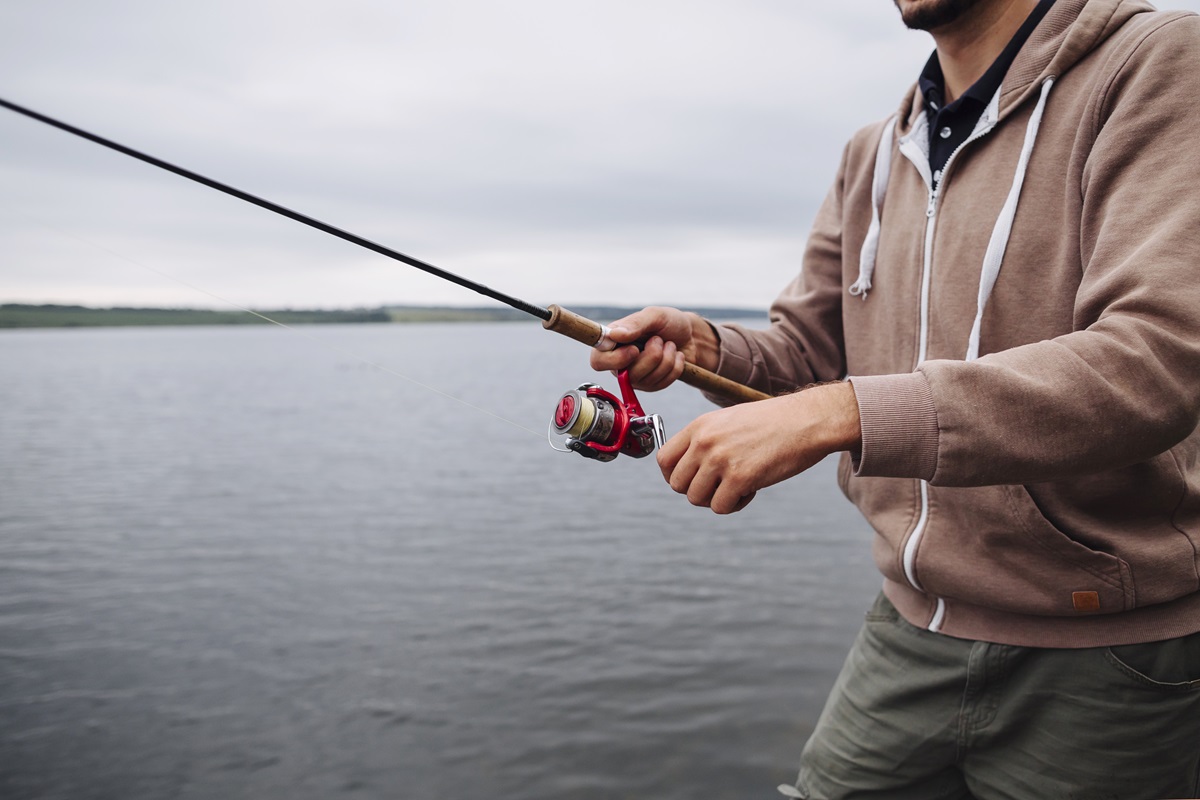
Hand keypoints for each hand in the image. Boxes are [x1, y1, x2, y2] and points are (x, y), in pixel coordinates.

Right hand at [589, 306, 719, 391]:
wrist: (691, 335)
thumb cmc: (669, 322)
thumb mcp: (654, 315)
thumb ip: (635, 323)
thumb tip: (615, 335)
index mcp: (613, 342)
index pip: (598, 361)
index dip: (616, 359)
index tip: (635, 349)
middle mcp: (620, 362)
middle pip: (627, 374)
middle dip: (651, 356)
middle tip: (659, 339)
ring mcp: (636, 376)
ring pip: (647, 379)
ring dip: (666, 358)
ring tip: (669, 345)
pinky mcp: (651, 385)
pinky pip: (662, 383)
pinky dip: (674, 367)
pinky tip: (675, 356)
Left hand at [657, 382, 861, 513]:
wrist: (807, 420)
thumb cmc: (772, 423)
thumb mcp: (729, 421)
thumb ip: (705, 442)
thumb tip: (687, 473)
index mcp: (700, 426)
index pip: (663, 460)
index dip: (674, 476)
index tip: (691, 481)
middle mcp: (705, 442)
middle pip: (677, 484)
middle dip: (697, 491)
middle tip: (720, 486)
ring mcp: (720, 460)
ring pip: (696, 498)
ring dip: (717, 499)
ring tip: (740, 485)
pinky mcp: (740, 477)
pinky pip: (720, 507)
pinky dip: (735, 504)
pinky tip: (752, 489)